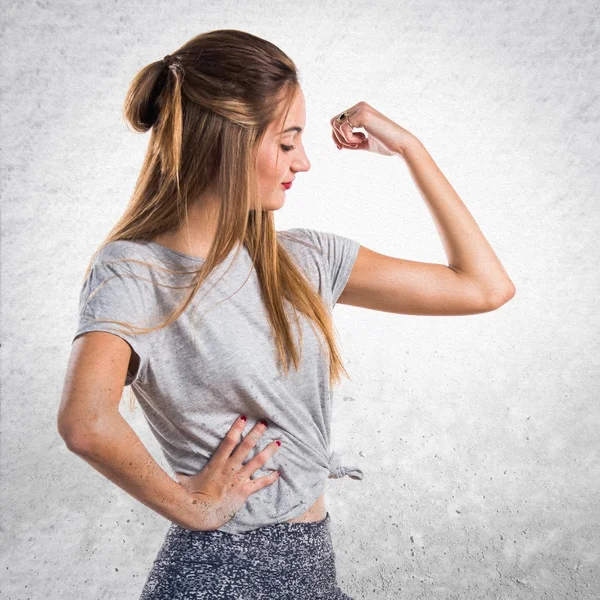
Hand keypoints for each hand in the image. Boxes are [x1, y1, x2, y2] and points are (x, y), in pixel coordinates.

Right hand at [174, 415, 281, 530]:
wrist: (201, 514)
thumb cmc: (191, 497)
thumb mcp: (185, 478)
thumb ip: (182, 470)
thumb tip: (174, 465)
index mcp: (217, 463)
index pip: (229, 441)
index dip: (237, 428)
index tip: (243, 417)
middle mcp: (230, 468)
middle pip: (246, 446)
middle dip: (256, 433)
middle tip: (264, 423)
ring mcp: (238, 479)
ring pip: (257, 461)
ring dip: (268, 451)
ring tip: (278, 442)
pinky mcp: (244, 491)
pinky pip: (260, 483)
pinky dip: (270, 478)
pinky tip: (278, 473)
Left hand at [330, 101, 417, 156]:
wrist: (401, 145)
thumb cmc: (386, 144)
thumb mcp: (365, 142)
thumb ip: (352, 140)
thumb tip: (337, 143)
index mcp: (361, 110)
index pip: (337, 121)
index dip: (337, 137)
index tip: (344, 148)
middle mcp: (360, 106)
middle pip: (333, 122)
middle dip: (338, 138)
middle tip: (354, 146)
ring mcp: (361, 109)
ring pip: (335, 125)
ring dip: (344, 139)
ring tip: (359, 143)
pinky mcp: (362, 115)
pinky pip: (343, 129)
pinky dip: (349, 139)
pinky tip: (362, 140)